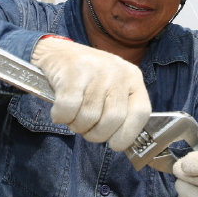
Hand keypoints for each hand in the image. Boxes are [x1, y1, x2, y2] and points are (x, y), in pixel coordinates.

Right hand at [30, 37, 150, 150]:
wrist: (56, 53)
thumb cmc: (87, 78)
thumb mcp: (112, 88)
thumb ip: (120, 109)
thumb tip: (120, 142)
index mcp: (133, 77)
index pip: (140, 113)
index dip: (127, 134)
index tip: (114, 143)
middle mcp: (118, 71)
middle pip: (113, 119)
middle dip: (96, 133)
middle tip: (86, 130)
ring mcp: (96, 69)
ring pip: (89, 117)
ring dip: (76, 125)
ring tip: (73, 116)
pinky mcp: (73, 71)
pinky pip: (68, 109)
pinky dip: (61, 116)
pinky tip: (59, 112)